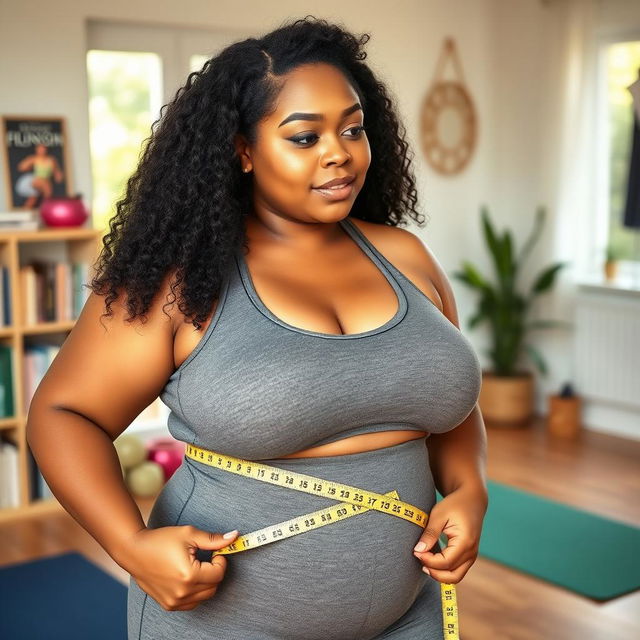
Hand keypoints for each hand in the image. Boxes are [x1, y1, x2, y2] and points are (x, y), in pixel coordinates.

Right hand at [119, 525, 238, 610]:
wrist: (134, 551)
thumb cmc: (161, 540)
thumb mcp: (189, 534)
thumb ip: (213, 539)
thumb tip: (234, 537)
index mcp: (189, 575)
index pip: (219, 574)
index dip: (221, 560)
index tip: (215, 552)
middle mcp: (182, 593)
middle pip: (214, 586)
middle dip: (215, 571)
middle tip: (207, 557)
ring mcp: (174, 602)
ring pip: (205, 596)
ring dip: (206, 582)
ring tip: (196, 566)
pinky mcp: (169, 605)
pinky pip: (192, 603)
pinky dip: (196, 592)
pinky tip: (189, 577)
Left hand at [412, 484, 487, 583]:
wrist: (471, 500)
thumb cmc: (454, 505)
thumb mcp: (439, 515)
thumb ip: (429, 534)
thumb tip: (418, 551)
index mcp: (465, 542)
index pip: (445, 562)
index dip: (428, 560)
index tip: (415, 552)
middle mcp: (471, 552)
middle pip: (451, 575)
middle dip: (433, 571)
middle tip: (418, 558)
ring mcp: (472, 556)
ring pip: (455, 576)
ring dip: (439, 574)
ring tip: (423, 562)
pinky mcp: (468, 556)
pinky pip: (457, 570)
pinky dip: (444, 570)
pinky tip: (431, 560)